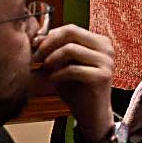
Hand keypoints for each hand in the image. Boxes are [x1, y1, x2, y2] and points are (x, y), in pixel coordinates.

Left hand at [31, 25, 116, 141]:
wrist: (91, 113)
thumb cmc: (75, 88)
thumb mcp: (63, 64)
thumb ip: (54, 48)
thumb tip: (35, 35)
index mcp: (99, 42)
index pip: (70, 29)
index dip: (48, 36)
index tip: (34, 48)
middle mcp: (106, 48)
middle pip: (71, 33)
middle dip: (48, 44)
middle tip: (36, 57)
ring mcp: (106, 62)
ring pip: (70, 49)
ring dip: (52, 59)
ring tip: (45, 69)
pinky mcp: (102, 77)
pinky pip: (73, 69)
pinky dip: (58, 74)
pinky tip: (53, 80)